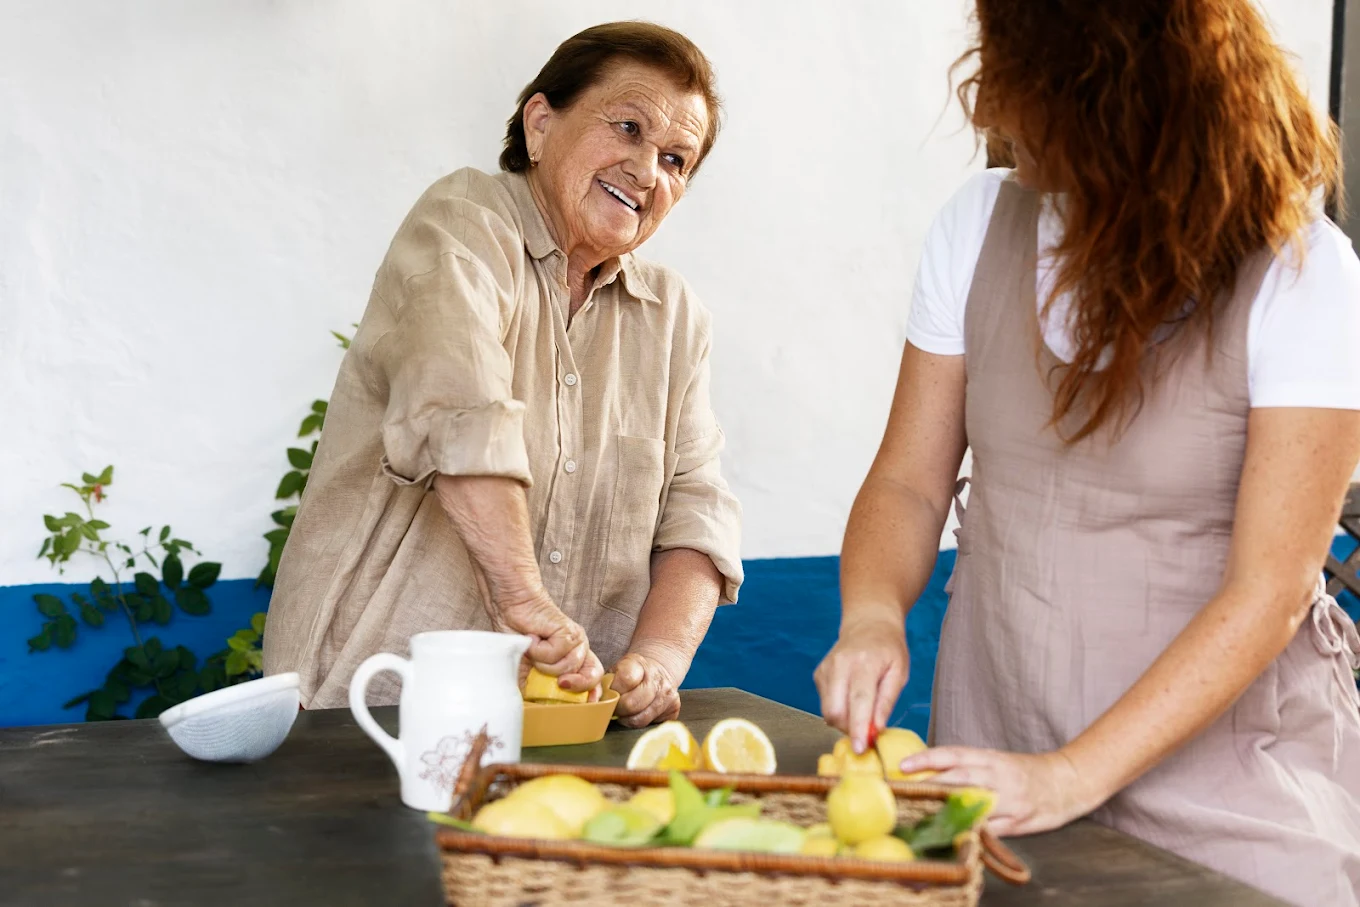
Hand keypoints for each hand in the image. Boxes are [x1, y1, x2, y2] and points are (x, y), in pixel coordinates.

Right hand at [493, 592, 602, 693]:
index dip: (590, 694)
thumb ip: (535, 687)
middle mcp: (578, 649)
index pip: (592, 680)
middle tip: (559, 683)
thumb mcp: (526, 670)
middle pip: (592, 676)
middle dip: (576, 685)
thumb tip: (536, 709)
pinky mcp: (568, 632)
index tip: (587, 703)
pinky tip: (533, 638)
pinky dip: (539, 650)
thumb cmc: (517, 637)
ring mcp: (576, 640)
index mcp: (572, 659)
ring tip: (533, 649)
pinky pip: (556, 654)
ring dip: (544, 663)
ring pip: (568, 668)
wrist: (511, 609)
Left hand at [611, 649, 681, 727]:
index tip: (608, 694)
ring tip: (623, 713)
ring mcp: (667, 695)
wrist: (658, 670)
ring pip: (640, 719)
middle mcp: (657, 679)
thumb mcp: (617, 669)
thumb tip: (595, 702)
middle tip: (613, 708)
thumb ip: (606, 682)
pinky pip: (650, 725)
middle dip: (618, 709)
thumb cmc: (631, 673)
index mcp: (640, 664)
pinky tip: (637, 714)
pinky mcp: (674, 710)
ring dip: (627, 719)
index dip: (613, 690)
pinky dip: (640, 722)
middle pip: (632, 704)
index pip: (625, 679)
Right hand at [814, 611, 908, 753]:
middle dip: (850, 729)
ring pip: (828, 711)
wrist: (868, 623)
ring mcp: (826, 669)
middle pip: (835, 710)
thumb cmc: (889, 649)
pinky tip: (851, 697)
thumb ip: (887, 701)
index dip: (859, 728)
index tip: (861, 748)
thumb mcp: (899, 672)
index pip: (859, 701)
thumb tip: (877, 729)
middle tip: (868, 731)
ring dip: (845, 721)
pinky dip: (839, 709)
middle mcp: (839, 665)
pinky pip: (826, 704)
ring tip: (862, 712)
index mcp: (864, 663)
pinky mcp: (818, 674)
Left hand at [897, 746, 1101, 835]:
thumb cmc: (1026, 772)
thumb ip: (969, 768)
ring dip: (950, 808)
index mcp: (991, 758)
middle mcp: (999, 776)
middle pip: (961, 777)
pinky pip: (993, 828)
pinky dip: (974, 830)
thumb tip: (932, 775)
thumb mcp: (998, 762)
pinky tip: (957, 834)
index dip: (929, 758)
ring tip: (925, 813)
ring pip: (976, 802)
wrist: (1068, 781)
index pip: (955, 754)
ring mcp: (1010, 799)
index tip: (905, 764)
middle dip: (933, 783)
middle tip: (906, 789)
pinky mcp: (1020, 821)